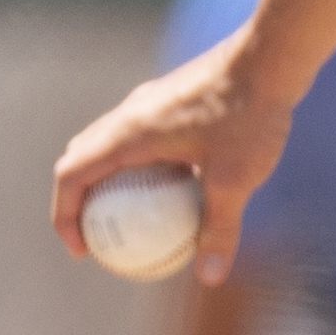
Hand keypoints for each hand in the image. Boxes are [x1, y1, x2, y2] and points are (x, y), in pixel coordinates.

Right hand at [50, 35, 292, 287]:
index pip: (71, 175)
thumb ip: (219, 229)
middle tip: (98, 237)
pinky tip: (174, 189)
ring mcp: (148, 103)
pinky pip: (138, 137)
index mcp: (129, 132)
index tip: (82, 251)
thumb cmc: (250, 114)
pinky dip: (137, 166)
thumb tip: (210, 278)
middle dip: (78, 200)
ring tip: (129, 218)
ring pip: (108, 144)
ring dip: (106, 180)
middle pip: (80, 158)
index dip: (64, 216)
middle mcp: (129, 114)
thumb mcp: (236, 180)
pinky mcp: (169, 99)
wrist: (271, 56)